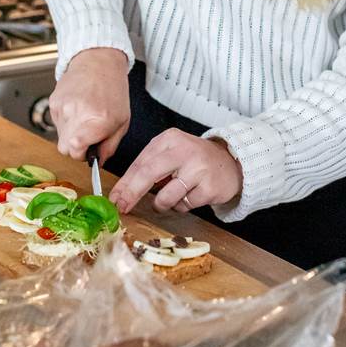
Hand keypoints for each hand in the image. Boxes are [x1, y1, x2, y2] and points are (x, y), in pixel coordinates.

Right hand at [49, 48, 129, 162]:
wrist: (98, 62)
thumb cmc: (113, 90)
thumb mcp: (122, 121)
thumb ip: (110, 146)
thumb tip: (98, 162)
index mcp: (98, 120)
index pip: (75, 151)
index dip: (81, 154)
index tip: (88, 150)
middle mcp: (77, 113)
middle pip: (63, 148)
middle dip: (75, 148)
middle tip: (87, 136)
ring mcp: (62, 107)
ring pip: (59, 136)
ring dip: (70, 133)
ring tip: (84, 118)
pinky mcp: (53, 102)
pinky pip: (56, 123)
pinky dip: (65, 122)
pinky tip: (76, 110)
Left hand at [109, 130, 242, 214]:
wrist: (231, 162)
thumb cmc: (194, 160)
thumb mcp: (171, 153)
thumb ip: (149, 167)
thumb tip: (122, 192)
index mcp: (169, 139)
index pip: (140, 162)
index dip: (124, 183)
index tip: (114, 198)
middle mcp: (184, 150)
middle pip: (148, 174)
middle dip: (131, 194)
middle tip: (122, 207)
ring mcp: (198, 168)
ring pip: (165, 196)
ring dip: (162, 204)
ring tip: (173, 196)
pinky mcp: (209, 187)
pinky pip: (184, 206)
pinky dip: (182, 205)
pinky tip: (191, 194)